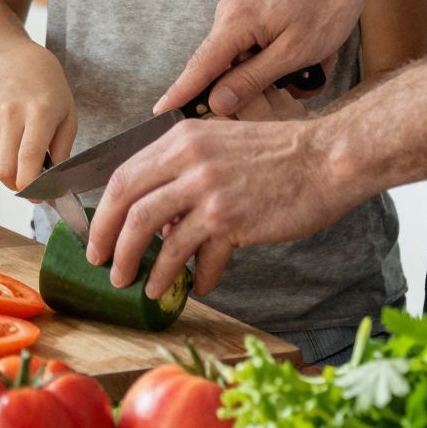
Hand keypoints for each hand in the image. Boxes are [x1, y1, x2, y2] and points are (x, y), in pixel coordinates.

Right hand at [0, 46, 77, 190]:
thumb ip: (63, 154)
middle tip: (35, 189)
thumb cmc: (50, 94)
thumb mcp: (69, 119)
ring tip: (27, 164)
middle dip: (21, 187)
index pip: (29, 157)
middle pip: (7, 169)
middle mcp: (10, 114)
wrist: (19, 66)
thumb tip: (55, 189)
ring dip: (13, 176)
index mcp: (38, 113)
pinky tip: (14, 149)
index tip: (42, 198)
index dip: (33, 185)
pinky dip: (2, 163)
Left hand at [85, 116, 350, 300]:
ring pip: (150, 232)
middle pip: (126, 204)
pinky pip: (194, 256)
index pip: (123, 175)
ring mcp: (207, 189)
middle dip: (108, 241)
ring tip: (140, 286)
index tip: (98, 237)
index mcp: (182, 139)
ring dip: (140, 265)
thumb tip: (160, 221)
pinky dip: (190, 277)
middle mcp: (188, 160)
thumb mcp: (222, 146)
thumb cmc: (281, 155)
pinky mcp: (229, 219)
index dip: (104, 212)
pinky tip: (193, 288)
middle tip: (105, 266)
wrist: (328, 158)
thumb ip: (186, 174)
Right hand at [155, 0, 367, 119]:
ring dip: (278, 74)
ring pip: (245, 62)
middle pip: (222, 69)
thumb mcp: (292, 53)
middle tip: (297, 85)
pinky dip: (282, 60)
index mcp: (234, 22)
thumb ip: (250, 80)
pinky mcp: (255, 15)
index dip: (180, 94)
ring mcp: (241, 14)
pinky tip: (311, 57)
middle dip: (256, 87)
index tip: (160, 114)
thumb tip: (216, 103)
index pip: (198, 67)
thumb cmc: (326, 6)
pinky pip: (257, 50)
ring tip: (314, 66)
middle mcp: (229, 16)